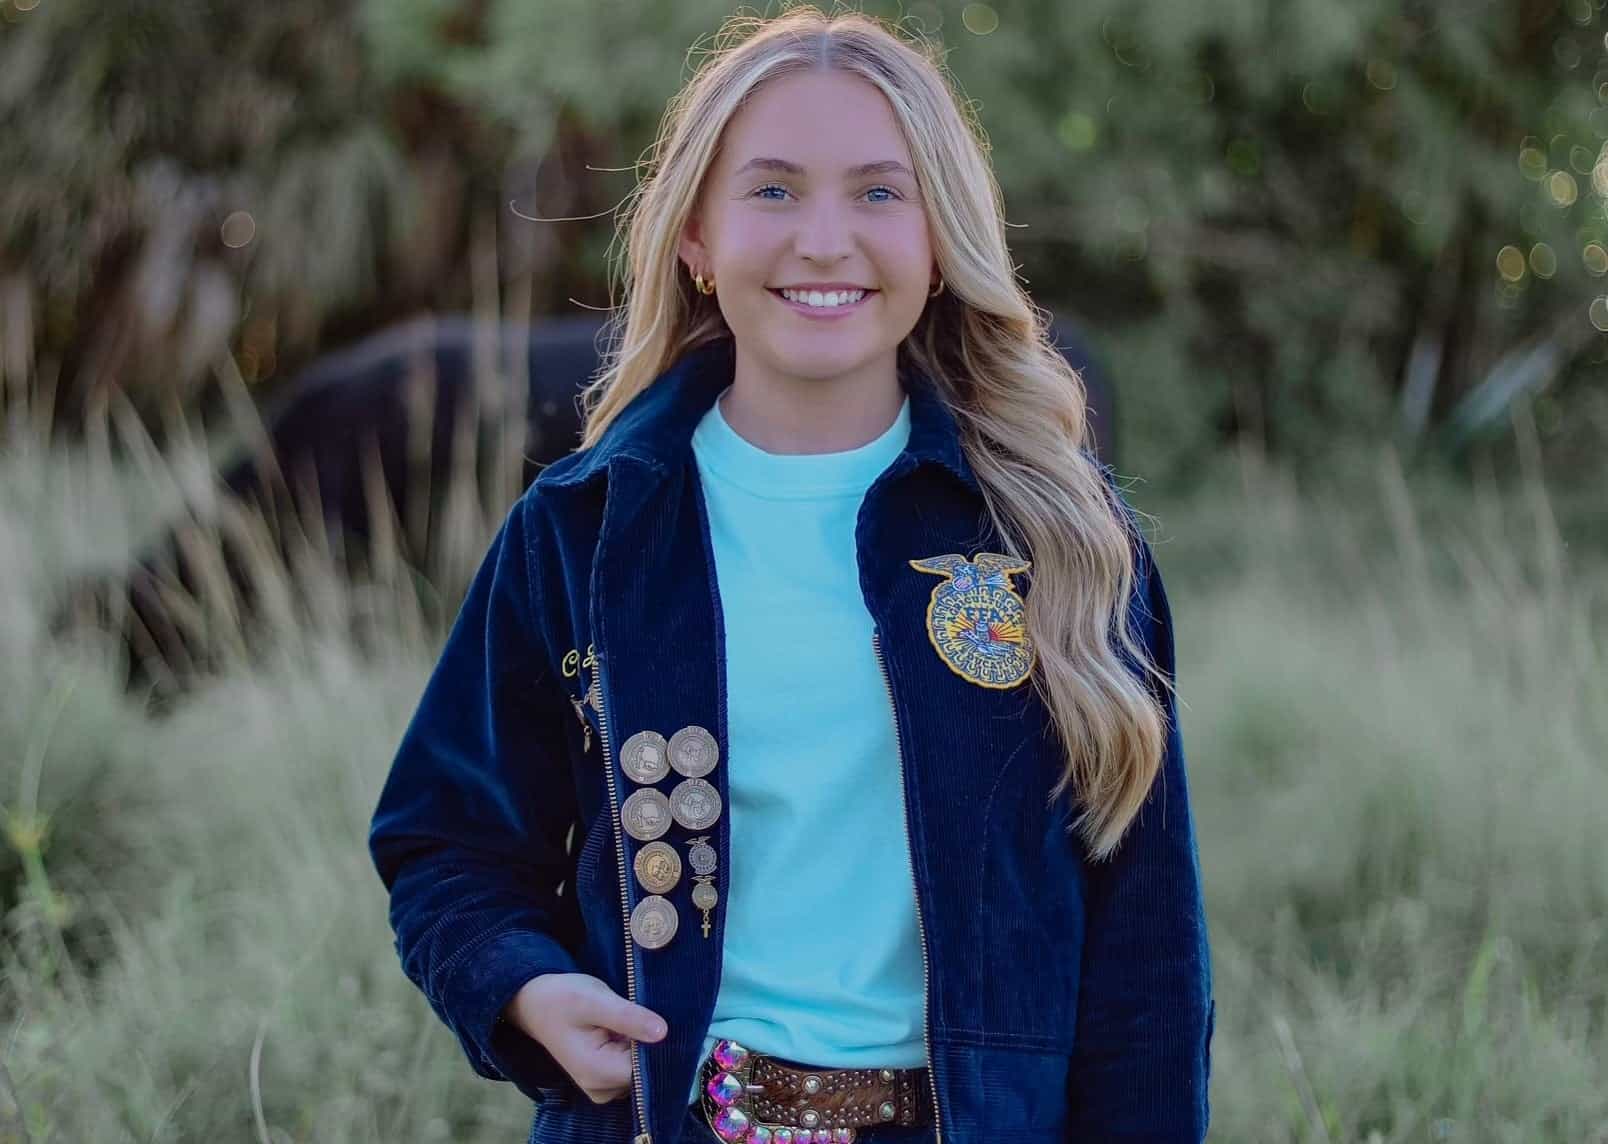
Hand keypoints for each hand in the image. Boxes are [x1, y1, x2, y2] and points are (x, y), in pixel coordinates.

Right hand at [502, 972, 668, 1104]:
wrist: (535, 1002)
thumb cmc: (561, 998)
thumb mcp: (594, 999)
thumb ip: (628, 1017)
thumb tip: (663, 1032)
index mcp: (598, 1073)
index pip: (647, 1070)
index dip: (659, 1046)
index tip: (660, 1019)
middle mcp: (601, 1089)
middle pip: (646, 1072)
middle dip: (651, 1044)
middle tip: (642, 1012)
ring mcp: (603, 1086)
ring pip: (642, 1070)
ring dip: (643, 1045)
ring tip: (631, 1018)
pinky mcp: (605, 1077)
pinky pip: (633, 1067)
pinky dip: (636, 1048)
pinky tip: (628, 1028)